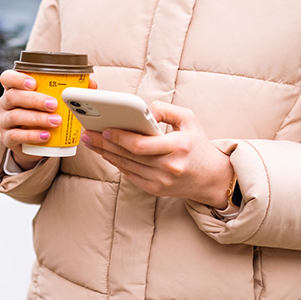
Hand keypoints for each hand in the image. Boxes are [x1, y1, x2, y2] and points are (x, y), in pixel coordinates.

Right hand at [0, 69, 96, 170]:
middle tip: (54, 104)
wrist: (32, 142)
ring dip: (37, 118)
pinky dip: (32, 135)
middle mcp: (5, 103)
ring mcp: (4, 121)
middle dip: (35, 100)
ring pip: (16, 116)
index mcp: (14, 89)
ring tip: (56, 121)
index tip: (33, 83)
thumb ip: (68, 91)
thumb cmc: (42, 114)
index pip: (7, 78)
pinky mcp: (7, 138)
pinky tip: (46, 135)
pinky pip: (16, 136)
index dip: (17, 78)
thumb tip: (90, 85)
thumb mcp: (50, 101)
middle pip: (13, 97)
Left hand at [80, 101, 233, 207]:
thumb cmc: (198, 146)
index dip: (120, 138)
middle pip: (129, 155)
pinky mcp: (154, 189)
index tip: (105, 129)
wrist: (212, 178)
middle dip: (105, 143)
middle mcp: (168, 167)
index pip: (142, 145)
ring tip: (91, 141)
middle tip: (88, 133)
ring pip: (125, 166)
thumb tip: (144, 110)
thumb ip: (166, 110)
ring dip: (105, 153)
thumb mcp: (189, 120)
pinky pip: (129, 174)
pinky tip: (105, 153)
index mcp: (178, 147)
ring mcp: (160, 181)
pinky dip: (116, 163)